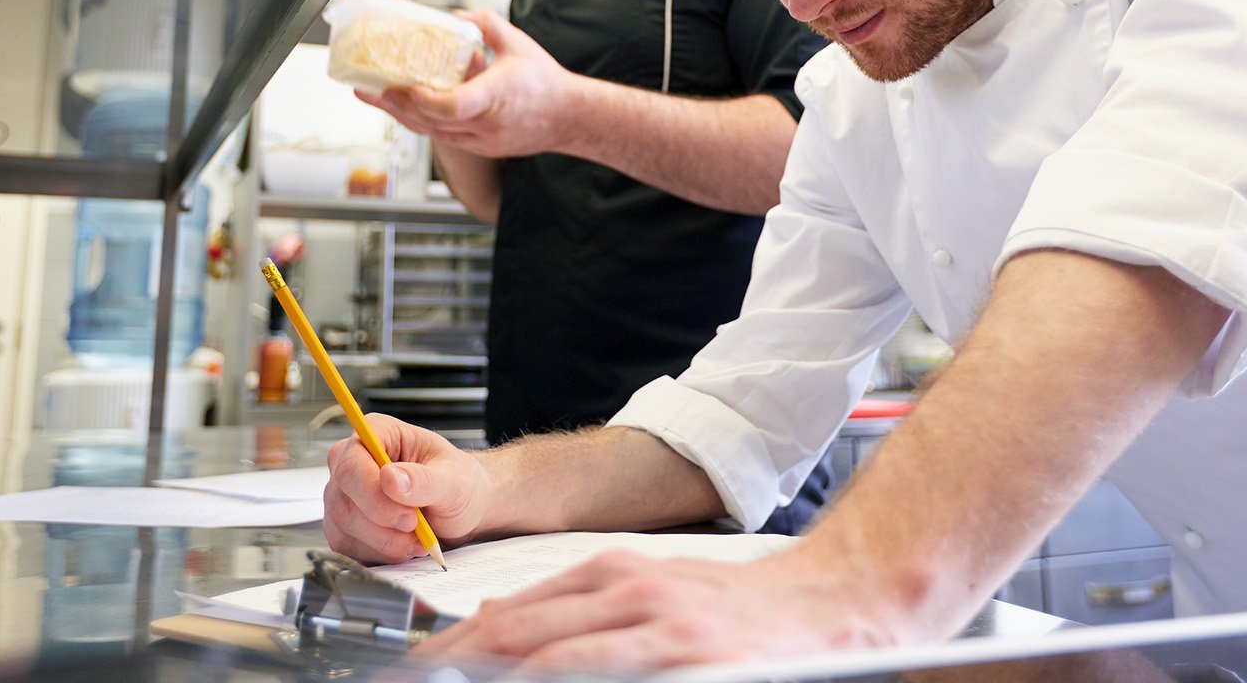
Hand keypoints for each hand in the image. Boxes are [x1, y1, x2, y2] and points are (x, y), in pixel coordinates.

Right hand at [323, 413, 493, 563]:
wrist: (462, 510)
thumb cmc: (459, 484)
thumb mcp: (454, 479)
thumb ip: (425, 479)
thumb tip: (390, 478)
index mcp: (378, 433)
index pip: (351, 463)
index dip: (372, 492)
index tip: (409, 514)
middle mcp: (354, 461)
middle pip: (342, 498)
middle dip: (383, 523)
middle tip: (418, 528)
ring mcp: (344, 495)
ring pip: (342, 527)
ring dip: (384, 543)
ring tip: (418, 539)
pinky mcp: (345, 526)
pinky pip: (347, 548)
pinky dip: (379, 554)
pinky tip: (404, 546)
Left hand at [356, 10, 581, 158]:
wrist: (567, 118)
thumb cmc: (544, 81)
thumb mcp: (518, 42)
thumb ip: (485, 24)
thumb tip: (454, 17)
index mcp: (498, 94)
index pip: (456, 105)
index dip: (427, 100)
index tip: (408, 86)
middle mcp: (487, 122)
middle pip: (432, 120)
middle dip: (396, 105)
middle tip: (368, 88)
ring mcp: (482, 139)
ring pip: (432, 132)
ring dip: (402, 115)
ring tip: (376, 97)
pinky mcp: (479, 148)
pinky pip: (442, 136)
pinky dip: (421, 122)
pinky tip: (404, 109)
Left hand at [414, 545, 909, 670]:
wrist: (828, 605)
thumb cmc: (735, 608)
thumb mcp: (644, 588)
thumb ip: (571, 607)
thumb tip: (492, 626)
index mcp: (611, 574)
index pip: (511, 614)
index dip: (453, 648)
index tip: (417, 670)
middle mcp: (629, 594)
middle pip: (518, 638)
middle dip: (458, 667)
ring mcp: (660, 631)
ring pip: (553, 660)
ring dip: (499, 678)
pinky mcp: (691, 660)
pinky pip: (607, 678)